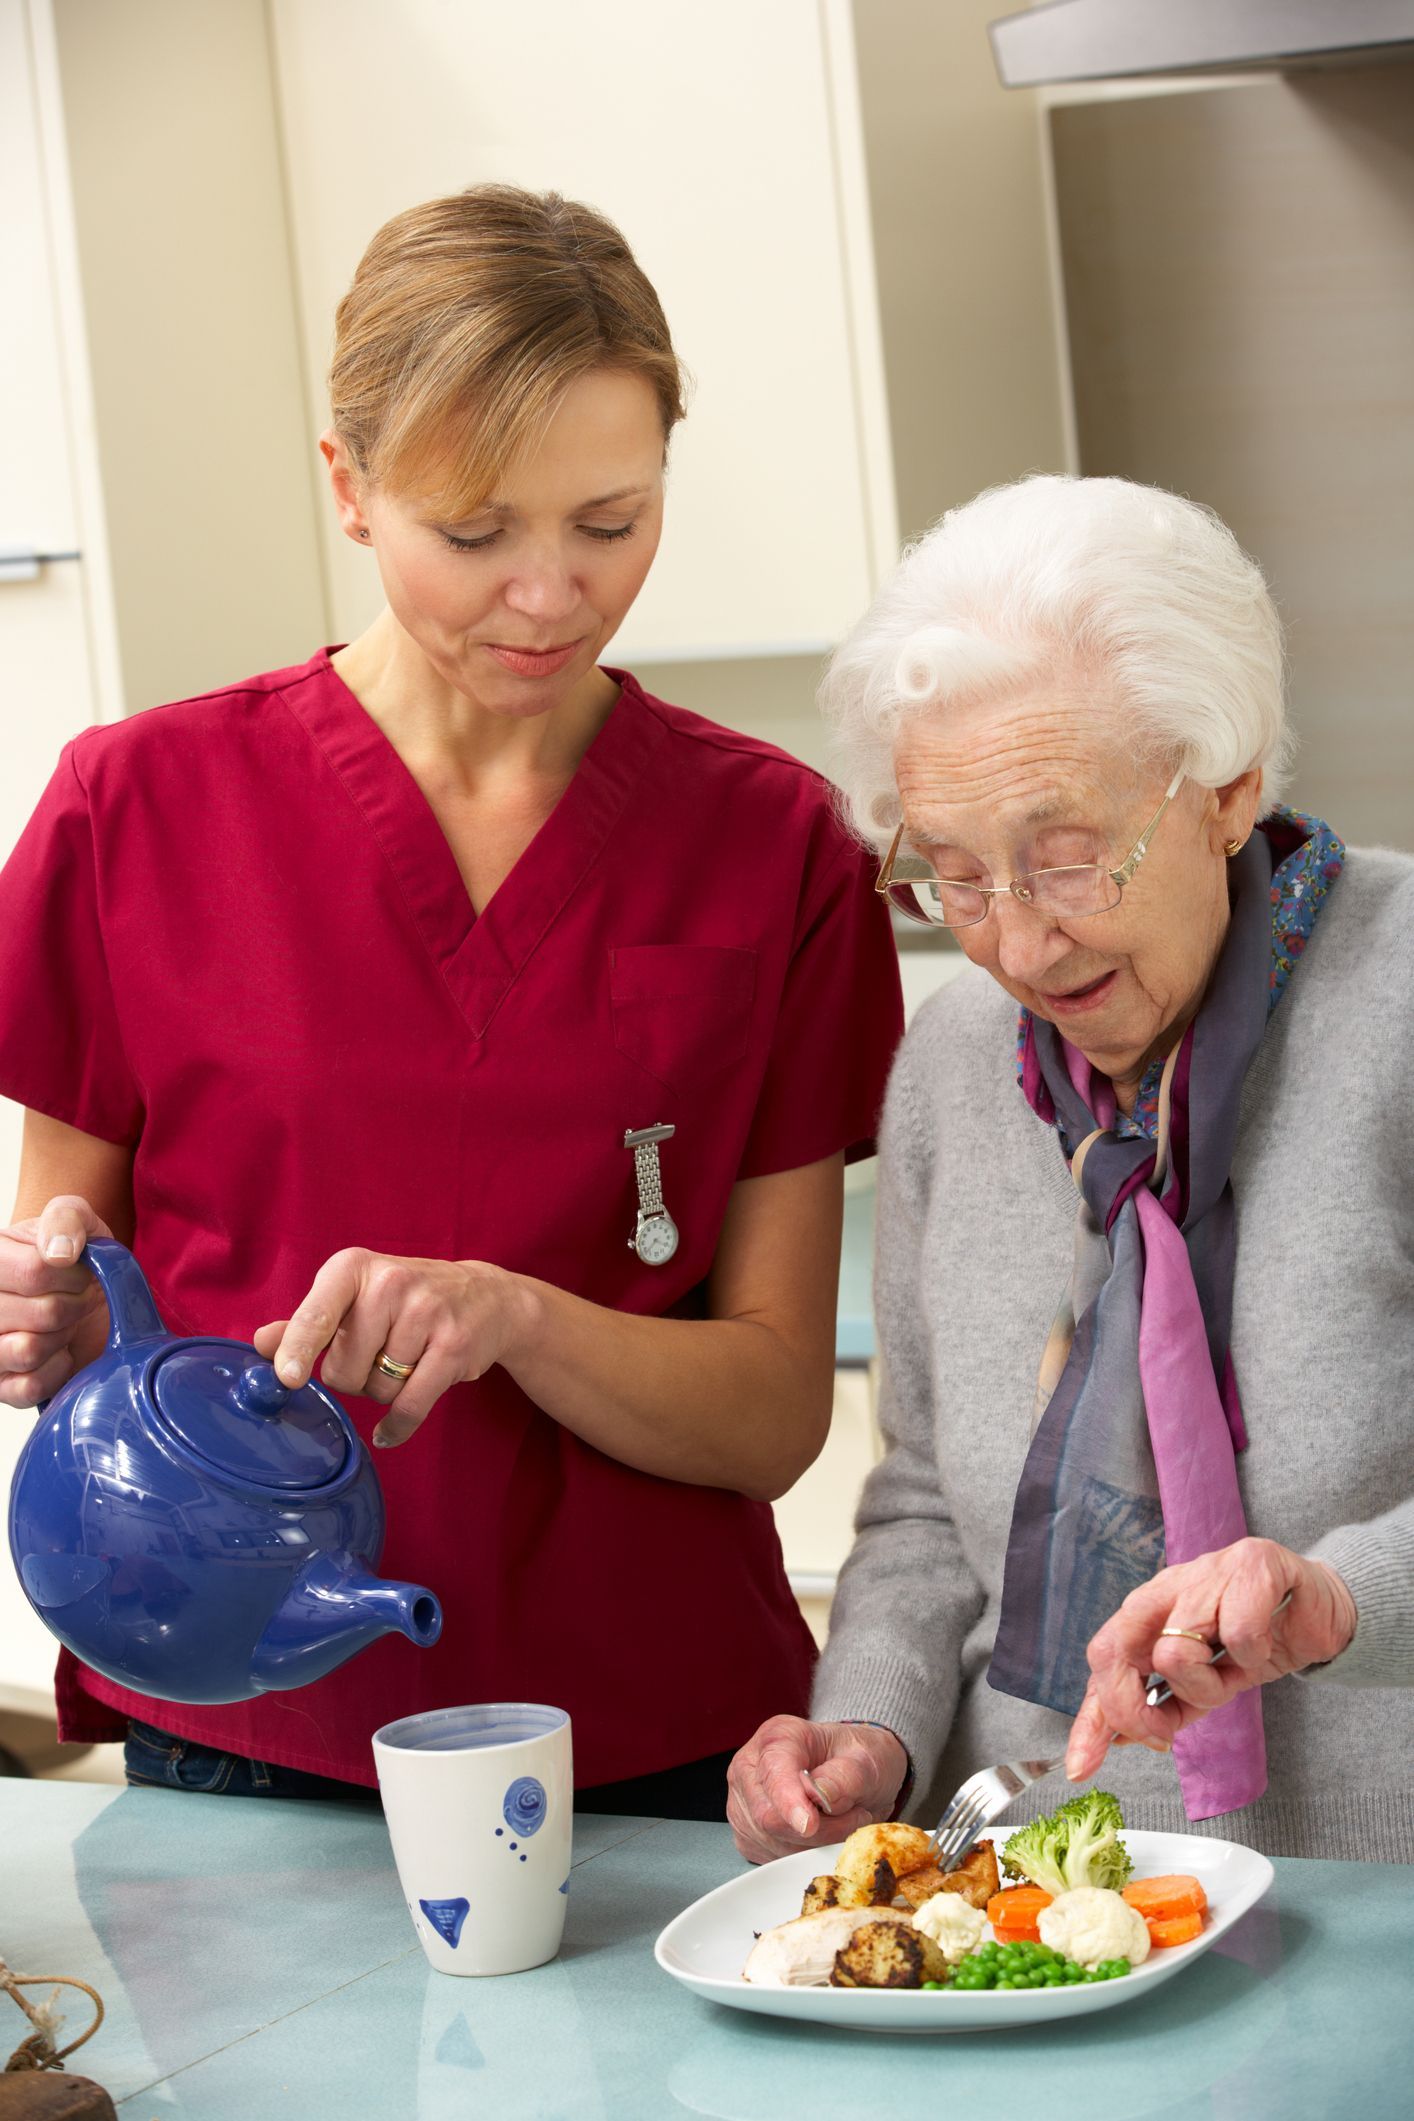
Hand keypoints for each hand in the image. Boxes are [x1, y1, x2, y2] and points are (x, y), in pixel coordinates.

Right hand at [0, 1196, 110, 1408]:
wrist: (85, 1295)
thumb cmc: (76, 1259)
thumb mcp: (78, 1221)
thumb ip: (67, 1218)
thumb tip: (60, 1253)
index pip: (35, 1271)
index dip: (74, 1275)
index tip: (82, 1273)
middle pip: (42, 1312)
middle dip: (75, 1305)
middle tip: (78, 1299)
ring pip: (29, 1350)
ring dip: (62, 1336)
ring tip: (63, 1323)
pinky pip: (30, 1386)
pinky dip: (57, 1369)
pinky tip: (58, 1351)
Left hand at [254, 1250, 531, 1446]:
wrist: (486, 1296)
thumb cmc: (406, 1299)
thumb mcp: (355, 1297)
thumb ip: (308, 1322)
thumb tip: (260, 1344)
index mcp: (353, 1269)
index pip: (317, 1314)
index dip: (300, 1348)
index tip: (289, 1377)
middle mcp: (389, 1284)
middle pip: (343, 1368)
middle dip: (355, 1376)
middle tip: (378, 1354)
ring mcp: (426, 1313)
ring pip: (377, 1389)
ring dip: (384, 1390)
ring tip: (405, 1362)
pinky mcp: (454, 1346)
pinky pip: (411, 1405)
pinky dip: (397, 1425)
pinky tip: (389, 1431)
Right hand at [726, 1714, 908, 1864]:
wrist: (855, 1775)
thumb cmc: (856, 1760)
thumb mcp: (867, 1760)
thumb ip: (846, 1776)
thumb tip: (822, 1795)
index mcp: (778, 1737)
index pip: (773, 1771)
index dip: (789, 1800)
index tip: (809, 1825)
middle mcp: (751, 1768)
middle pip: (770, 1816)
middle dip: (818, 1829)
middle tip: (856, 1816)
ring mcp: (744, 1803)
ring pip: (774, 1843)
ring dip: (816, 1844)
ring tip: (842, 1821)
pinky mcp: (748, 1835)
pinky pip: (774, 1858)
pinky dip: (805, 1855)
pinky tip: (822, 1835)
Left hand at [1066, 1536, 1358, 1780]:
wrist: (1319, 1608)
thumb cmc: (1256, 1641)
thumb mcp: (1203, 1682)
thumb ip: (1161, 1705)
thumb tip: (1116, 1739)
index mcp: (1149, 1612)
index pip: (1102, 1658)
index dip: (1091, 1717)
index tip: (1083, 1767)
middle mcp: (1167, 1588)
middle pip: (1116, 1650)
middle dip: (1134, 1710)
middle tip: (1166, 1734)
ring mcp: (1206, 1573)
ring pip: (1174, 1652)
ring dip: (1209, 1685)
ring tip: (1233, 1672)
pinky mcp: (1252, 1567)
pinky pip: (1239, 1633)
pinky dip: (1254, 1655)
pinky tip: (1265, 1645)